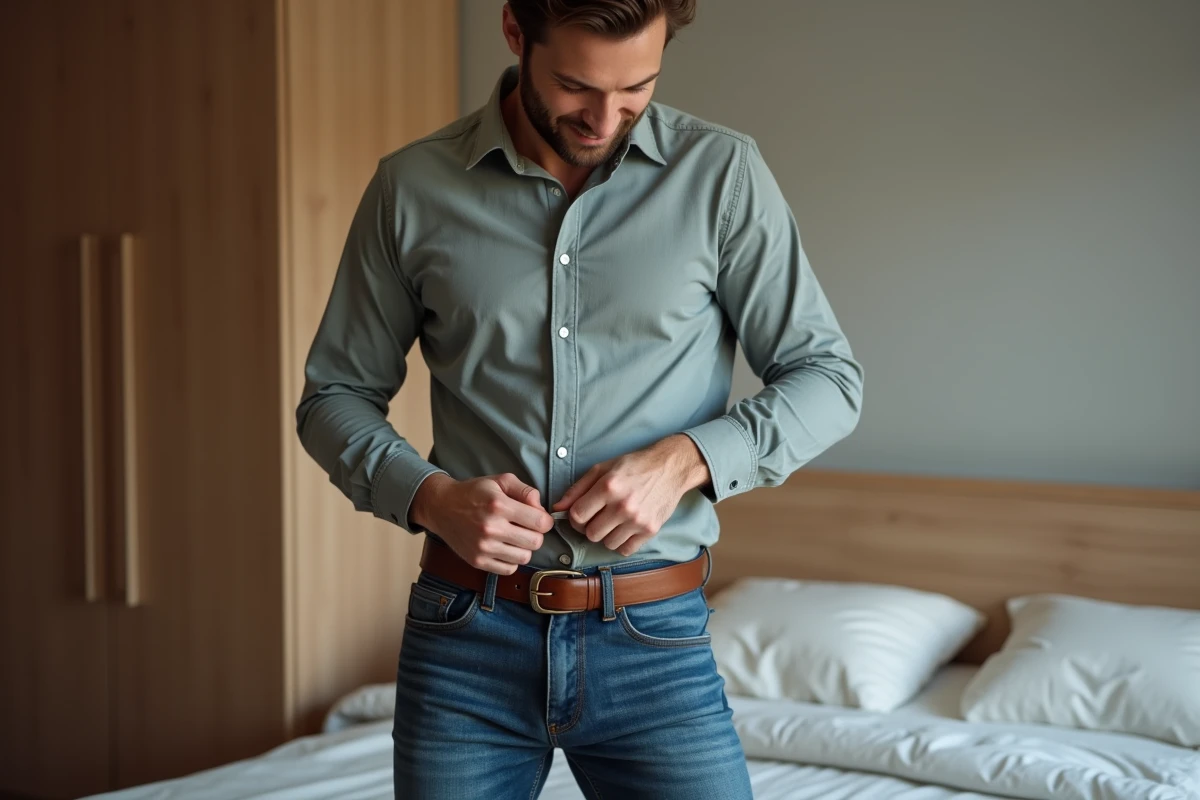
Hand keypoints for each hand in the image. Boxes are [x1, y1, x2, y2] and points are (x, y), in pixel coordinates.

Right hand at [410, 472, 554, 574]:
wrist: (441, 507)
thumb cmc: (473, 492)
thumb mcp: (500, 481)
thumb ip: (526, 491)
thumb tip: (541, 509)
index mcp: (499, 505)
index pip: (540, 522)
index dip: (545, 520)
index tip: (539, 519)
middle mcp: (491, 528)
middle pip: (535, 542)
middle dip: (536, 534)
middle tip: (526, 528)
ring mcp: (483, 547)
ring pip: (524, 558)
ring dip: (524, 548)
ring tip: (514, 537)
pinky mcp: (477, 561)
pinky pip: (509, 569)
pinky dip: (511, 560)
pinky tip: (504, 548)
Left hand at [552, 435, 708, 556]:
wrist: (670, 468)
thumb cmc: (633, 466)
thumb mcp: (602, 469)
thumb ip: (577, 489)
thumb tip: (557, 508)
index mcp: (608, 487)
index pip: (577, 516)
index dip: (574, 517)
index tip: (581, 514)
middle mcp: (623, 505)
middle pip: (591, 533)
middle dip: (590, 527)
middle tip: (598, 517)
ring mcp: (638, 520)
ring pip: (607, 543)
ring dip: (606, 535)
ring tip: (613, 521)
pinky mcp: (651, 530)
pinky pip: (626, 550)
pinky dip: (622, 543)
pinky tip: (625, 529)